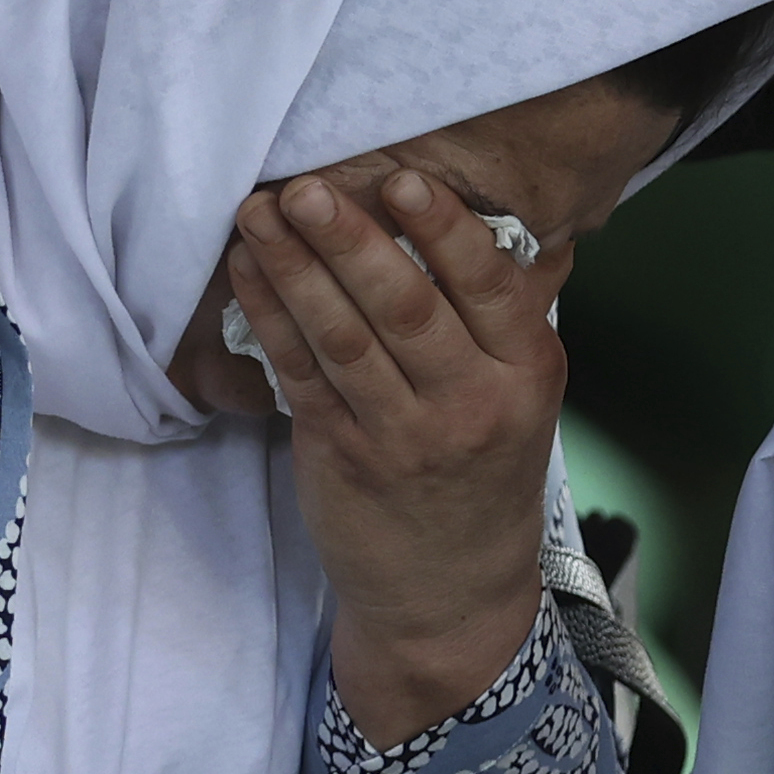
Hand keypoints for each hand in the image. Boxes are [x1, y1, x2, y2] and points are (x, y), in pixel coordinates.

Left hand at [221, 165, 570, 739]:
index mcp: (525, 372)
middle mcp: (468, 403)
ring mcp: (400, 435)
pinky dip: (270, 315)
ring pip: (342, 337)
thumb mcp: (525, 396)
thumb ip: (512, 313)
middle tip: (308, 186)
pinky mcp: (340, 454)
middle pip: (406, 308)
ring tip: (259, 210)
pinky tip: (248, 269)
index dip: (443, 233)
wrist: (450, 593)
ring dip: (294, 268)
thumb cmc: (484, 471)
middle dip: (350, 241)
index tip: (402, 181)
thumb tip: (521, 218)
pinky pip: (300, 373)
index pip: (487, 289)